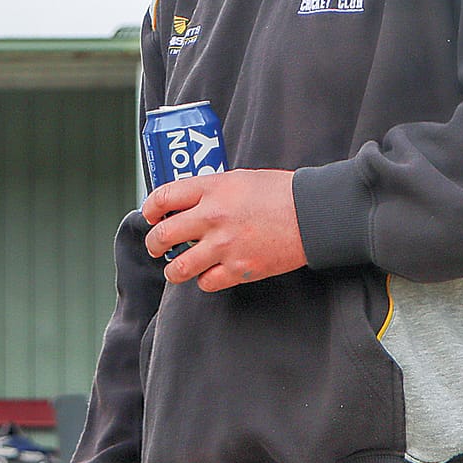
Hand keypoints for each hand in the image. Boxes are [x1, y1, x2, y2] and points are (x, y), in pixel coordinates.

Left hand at [142, 168, 305, 290]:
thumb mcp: (239, 179)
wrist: (311, 215)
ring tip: (176, 268)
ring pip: (178, 267)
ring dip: (173, 269)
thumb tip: (188, 203)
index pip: (163, 197)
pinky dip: (204, 280)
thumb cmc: (279, 193)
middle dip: (153, 243)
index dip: (151, 209)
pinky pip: (206, 282)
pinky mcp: (238, 269)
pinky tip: (209, 273)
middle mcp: (212, 217)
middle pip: (163, 235)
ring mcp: (224, 246)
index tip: (150, 216)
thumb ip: (211, 190)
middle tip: (156, 246)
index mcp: (211, 189)